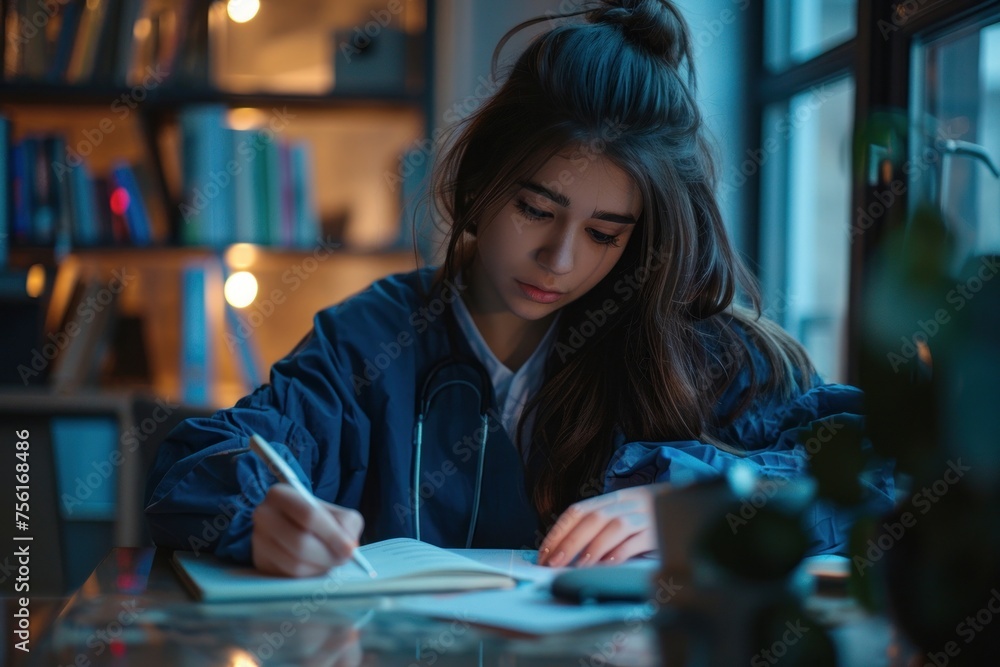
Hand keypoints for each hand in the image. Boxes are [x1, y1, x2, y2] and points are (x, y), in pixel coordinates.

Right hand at [252, 484, 364, 576]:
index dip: (332, 535)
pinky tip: (314, 565)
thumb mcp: (338, 514)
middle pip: (300, 542)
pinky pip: (288, 576)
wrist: (296, 530)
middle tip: (343, 558)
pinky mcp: (260, 563)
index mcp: (280, 494)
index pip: (308, 515)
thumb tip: (348, 546)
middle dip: (327, 554)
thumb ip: (347, 524)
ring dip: (319, 566)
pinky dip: (308, 575)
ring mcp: (258, 540)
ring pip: (294, 563)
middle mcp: (263, 515)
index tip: (350, 549)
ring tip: (329, 560)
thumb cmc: (320, 521)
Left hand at [537, 484, 665, 566]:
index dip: (558, 531)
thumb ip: (600, 529)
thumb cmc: (650, 520)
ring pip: (613, 526)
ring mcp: (644, 515)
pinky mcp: (659, 530)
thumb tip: (565, 554)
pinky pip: (636, 540)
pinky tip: (607, 565)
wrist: (691, 508)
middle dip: (569, 542)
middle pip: (592, 518)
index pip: (577, 511)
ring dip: (592, 547)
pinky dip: (619, 553)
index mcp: (612, 499)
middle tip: (554, 563)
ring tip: (578, 567)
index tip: (544, 554)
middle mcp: (626, 503)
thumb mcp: (623, 517)